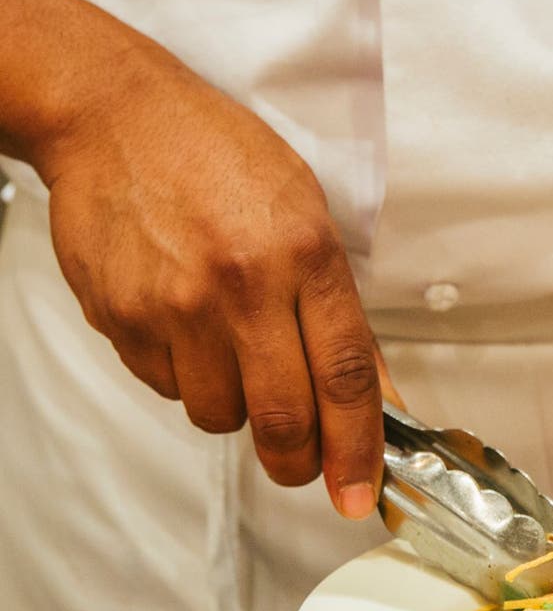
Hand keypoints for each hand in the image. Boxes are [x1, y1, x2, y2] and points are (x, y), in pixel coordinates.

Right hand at [38, 41, 388, 517]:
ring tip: (234, 352)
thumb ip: (339, 309)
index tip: (359, 492)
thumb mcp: (306, 213)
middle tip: (303, 465)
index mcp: (304, 253)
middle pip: (283, 417)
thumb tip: (376, 390)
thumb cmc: (220, 157)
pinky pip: (165, 387)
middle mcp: (242, 284)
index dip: (358, 446)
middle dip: (300, 460)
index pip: (345, 374)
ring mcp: (175, 305)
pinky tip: (186, 326)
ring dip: (237, 407)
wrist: (117, 117)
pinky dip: (185, 377)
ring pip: (219, 414)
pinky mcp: (121, 318)